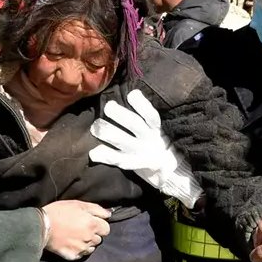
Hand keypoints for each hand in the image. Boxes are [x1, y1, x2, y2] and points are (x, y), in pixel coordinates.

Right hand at [42, 200, 111, 260]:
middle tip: (81, 228)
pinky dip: (78, 250)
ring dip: (86, 243)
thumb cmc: (59, 212)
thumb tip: (109, 214)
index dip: (100, 225)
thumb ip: (96, 209)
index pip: (106, 229)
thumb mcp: (78, 204)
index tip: (92, 222)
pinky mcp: (73, 256)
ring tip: (75, 236)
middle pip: (99, 239)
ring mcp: (82, 249)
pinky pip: (81, 254)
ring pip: (91, 248)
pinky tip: (70, 243)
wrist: (41, 226)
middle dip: (93, 234)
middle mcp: (90, 238)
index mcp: (93, 225)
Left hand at [89, 90, 202, 208]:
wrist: (168, 168)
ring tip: (95, 126)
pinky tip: (93, 153)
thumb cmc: (155, 139)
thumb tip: (130, 93)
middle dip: (120, 115)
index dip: (142, 104)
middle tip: (108, 107)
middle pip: (135, 125)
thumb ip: (144, 114)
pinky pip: (117, 160)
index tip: (132, 94)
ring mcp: (139, 152)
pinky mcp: (131, 163)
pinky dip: (105, 156)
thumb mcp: (156, 128)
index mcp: (156, 128)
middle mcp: (148, 139)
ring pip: (123, 141)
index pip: (151, 115)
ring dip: (108, 133)